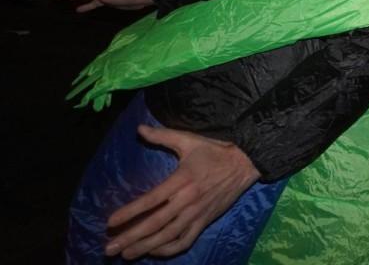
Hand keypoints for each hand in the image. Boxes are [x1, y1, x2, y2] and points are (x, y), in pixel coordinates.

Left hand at [105, 126, 260, 259]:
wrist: (246, 162)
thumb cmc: (215, 150)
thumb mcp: (189, 140)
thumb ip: (163, 136)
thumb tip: (139, 128)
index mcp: (182, 179)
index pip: (151, 199)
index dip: (130, 212)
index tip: (111, 222)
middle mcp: (188, 199)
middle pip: (156, 223)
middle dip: (131, 237)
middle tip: (110, 248)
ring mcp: (197, 212)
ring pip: (168, 235)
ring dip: (146, 247)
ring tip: (126, 254)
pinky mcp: (206, 220)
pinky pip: (186, 240)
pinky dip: (169, 249)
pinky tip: (155, 251)